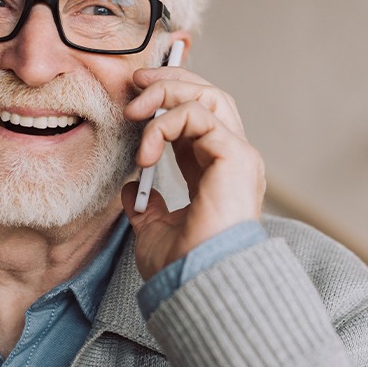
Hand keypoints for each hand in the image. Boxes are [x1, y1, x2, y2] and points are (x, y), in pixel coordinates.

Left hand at [121, 66, 265, 279]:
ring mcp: (237, 154)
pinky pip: (199, 116)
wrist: (196, 285)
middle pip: (208, 95)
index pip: (196, 116)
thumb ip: (146, 205)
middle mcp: (230, 157)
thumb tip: (130, 190)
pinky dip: (166, 124)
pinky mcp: (236, 156)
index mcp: (212, 169)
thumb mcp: (154, 228)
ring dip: (166, 93)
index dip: (167, 99)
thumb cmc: (181, 264)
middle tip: (136, 83)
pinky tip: (146, 151)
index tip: (135, 97)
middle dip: (170, 81)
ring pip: (208, 96)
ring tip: (135, 110)